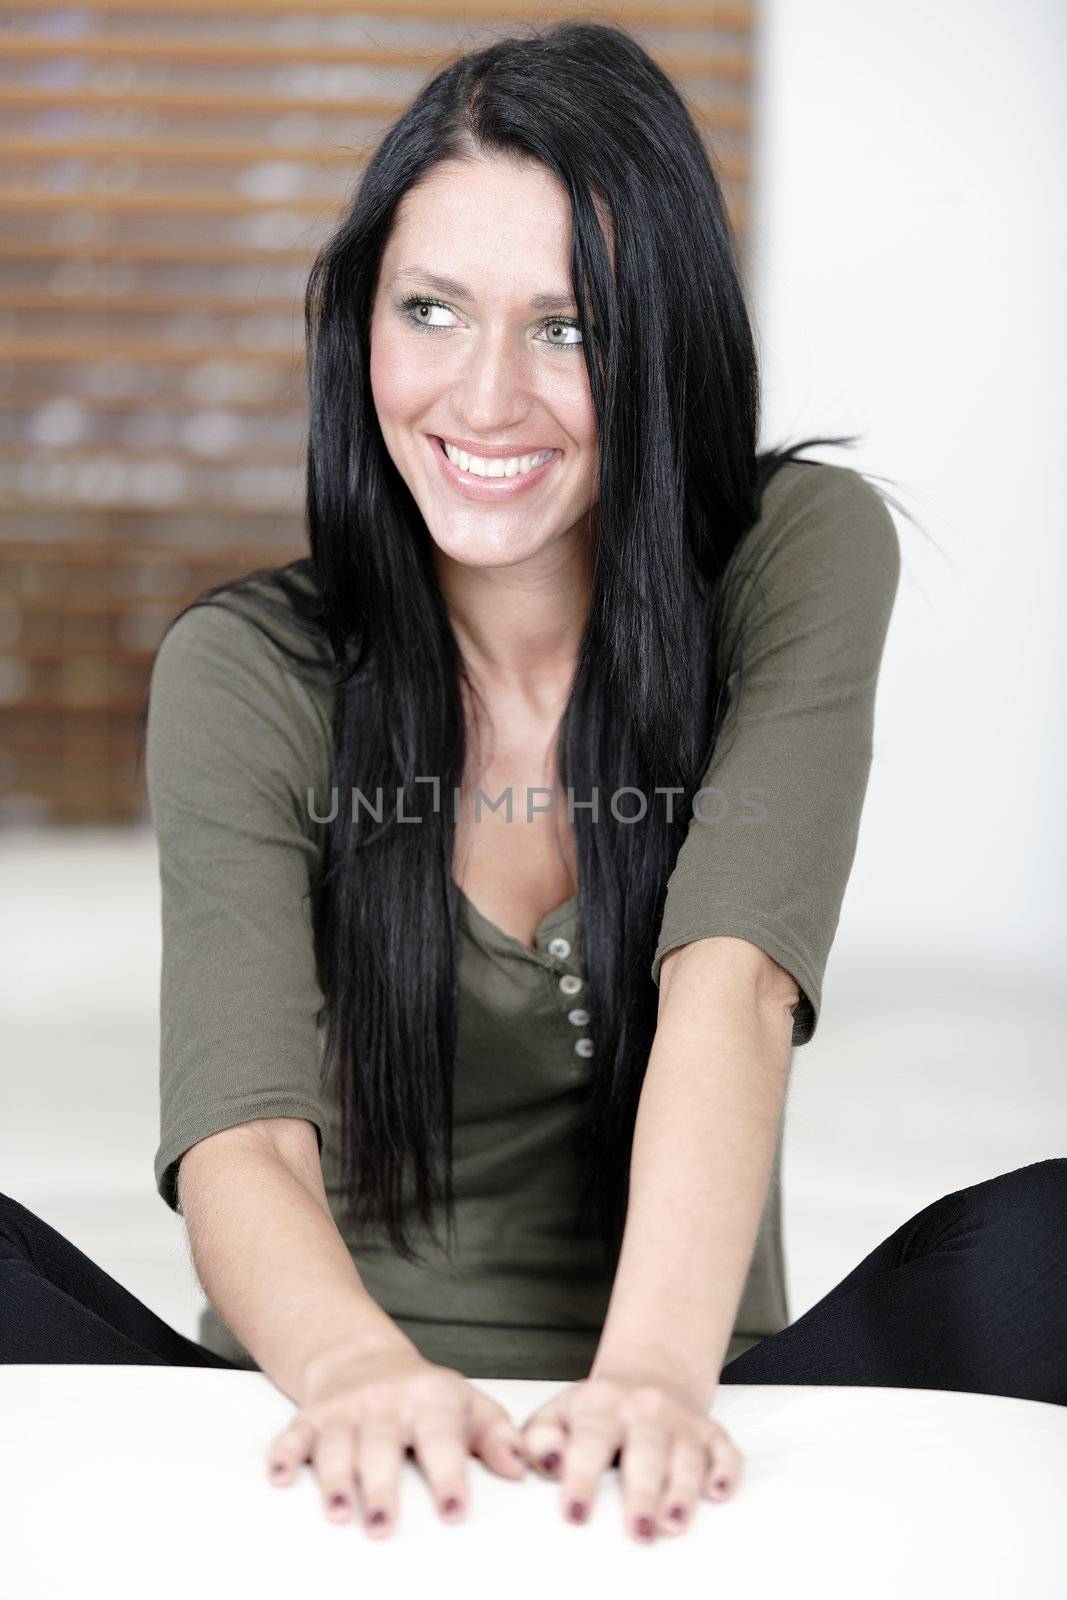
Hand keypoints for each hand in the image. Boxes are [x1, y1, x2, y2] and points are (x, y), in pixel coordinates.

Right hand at [265, 1339, 526, 1535]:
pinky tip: (281, 1477)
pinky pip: (294, 1434)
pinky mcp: (312, 1416)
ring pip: (336, 1443)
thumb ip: (497, 1436)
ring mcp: (345, 1409)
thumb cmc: (424, 1395)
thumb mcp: (468, 1406)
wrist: (365, 1358)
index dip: (448, 1475)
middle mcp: (385, 1402)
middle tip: (382, 1527)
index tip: (454, 1511)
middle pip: (381, 1446)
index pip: (441, 1439)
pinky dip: (284, 1454)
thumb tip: (521, 1466)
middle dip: (380, 1487)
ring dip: (335, 1478)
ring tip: (339, 1513)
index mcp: (430, 1400)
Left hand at [519, 1367, 741, 1541]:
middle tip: (638, 1529)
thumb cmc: (595, 1413)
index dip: (582, 1478)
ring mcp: (680, 1420)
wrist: (644, 1378)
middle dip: (643, 1491)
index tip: (576, 1514)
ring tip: (674, 1524)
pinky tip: (719, 1493)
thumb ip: (539, 1439)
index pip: (590, 1441)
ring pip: (687, 1454)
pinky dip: (726, 1471)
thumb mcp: (557, 1415)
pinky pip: (725, 1449)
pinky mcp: (709, 1431)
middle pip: (646, 1449)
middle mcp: (644, 1408)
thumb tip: (547, 1463)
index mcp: (601, 1405)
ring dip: (683, 1490)